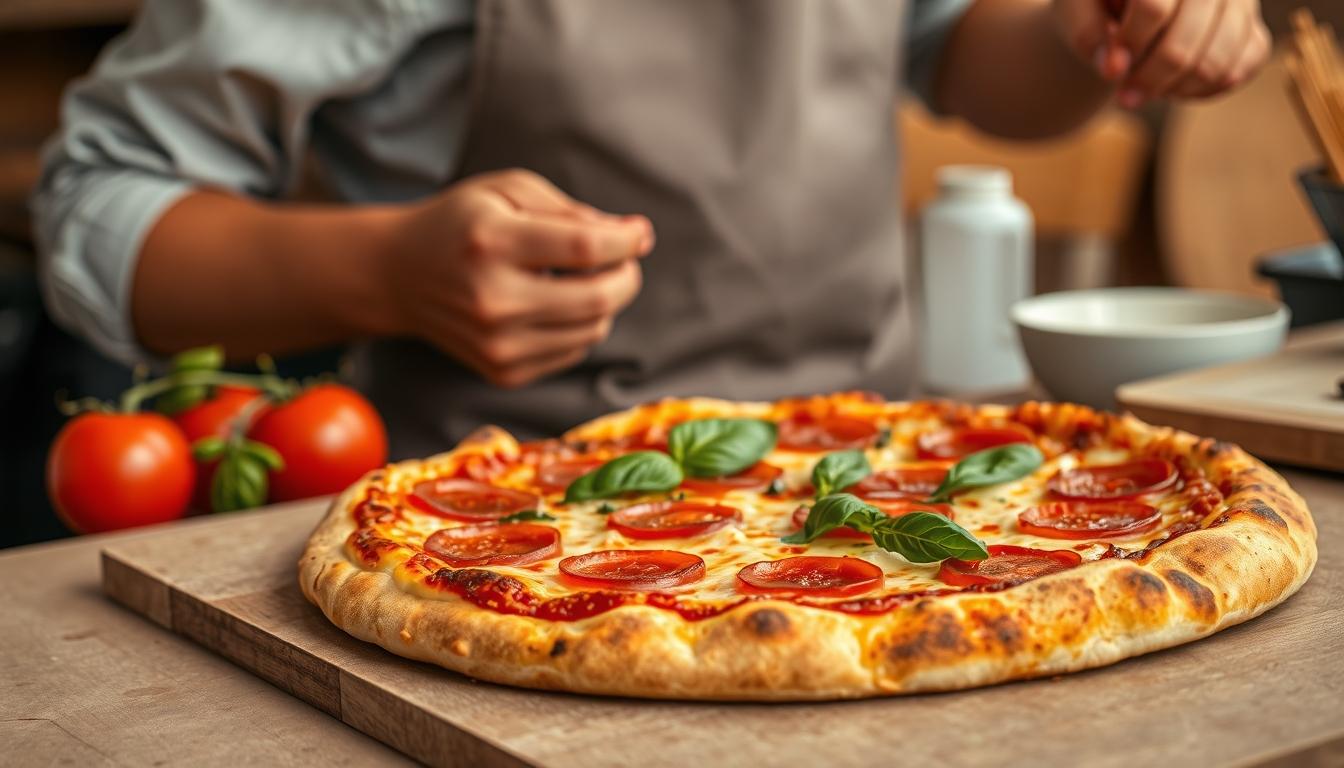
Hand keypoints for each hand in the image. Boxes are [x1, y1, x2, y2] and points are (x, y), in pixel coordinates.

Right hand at [384, 169, 652, 387]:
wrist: (399, 276)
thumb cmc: (463, 223)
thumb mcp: (507, 191)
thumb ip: (570, 210)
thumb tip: (633, 235)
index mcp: (492, 242)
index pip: (585, 248)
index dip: (626, 240)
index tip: (640, 233)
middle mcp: (493, 299)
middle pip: (598, 298)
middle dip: (627, 276)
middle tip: (624, 260)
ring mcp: (497, 344)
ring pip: (593, 330)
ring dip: (605, 302)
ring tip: (584, 278)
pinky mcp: (503, 372)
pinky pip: (573, 351)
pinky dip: (579, 326)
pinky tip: (554, 304)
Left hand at [1053, 0, 1269, 106]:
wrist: (1125, 9)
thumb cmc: (1097, 5)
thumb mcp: (1076, 12)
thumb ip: (1086, 34)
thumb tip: (1113, 68)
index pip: (1154, 6)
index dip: (1131, 43)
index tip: (1110, 67)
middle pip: (1188, 36)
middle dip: (1152, 76)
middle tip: (1125, 97)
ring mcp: (1240, 0)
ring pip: (1218, 58)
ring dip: (1176, 87)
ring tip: (1146, 90)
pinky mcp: (1253, 28)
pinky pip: (1241, 68)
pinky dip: (1204, 90)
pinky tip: (1173, 89)